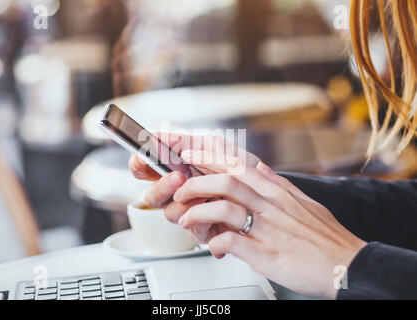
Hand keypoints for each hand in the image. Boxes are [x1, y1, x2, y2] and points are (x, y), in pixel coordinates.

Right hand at [129, 134, 259, 236]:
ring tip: (208, 193)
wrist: (264, 189)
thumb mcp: (212, 146)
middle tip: (178, 177)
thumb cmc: (239, 166)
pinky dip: (204, 218)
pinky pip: (192, 228)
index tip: (142, 159)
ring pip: (169, 213)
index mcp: (175, 170)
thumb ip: (184, 142)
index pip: (144, 170)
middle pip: (151, 197)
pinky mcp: (201, 228)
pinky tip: (216, 209)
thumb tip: (156, 135)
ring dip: (186, 203)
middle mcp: (177, 193)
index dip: (138, 165)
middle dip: (162, 187)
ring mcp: (188, 211)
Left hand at [171, 149, 366, 298]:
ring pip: (224, 209)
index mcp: (277, 192)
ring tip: (186, 220)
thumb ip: (280, 184)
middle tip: (180, 191)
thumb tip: (262, 168)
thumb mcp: (305, 202)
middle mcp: (270, 206)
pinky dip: (215, 243)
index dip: (209, 158)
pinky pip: (232, 243)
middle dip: (196, 184)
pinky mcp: (266, 254)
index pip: (237, 166)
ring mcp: (267, 229)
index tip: (189, 155)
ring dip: (198, 213)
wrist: (347, 266)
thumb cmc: (325, 237)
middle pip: (226, 182)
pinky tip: (211, 246)